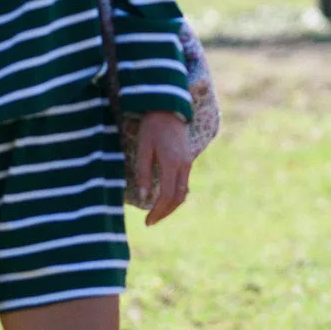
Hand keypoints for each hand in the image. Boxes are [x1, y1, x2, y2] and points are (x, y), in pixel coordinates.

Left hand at [136, 111, 190, 225]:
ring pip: (183, 192)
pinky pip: (183, 184)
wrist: (168, 108)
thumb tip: (144, 197)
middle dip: (165, 212)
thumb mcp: (143, 148)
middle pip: (178, 198)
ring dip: (171, 206)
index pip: (167, 195)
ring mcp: (187, 163)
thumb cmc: (152, 127)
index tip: (147, 221)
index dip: (157, 211)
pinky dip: (175, 196)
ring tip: (157, 213)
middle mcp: (183, 165)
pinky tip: (164, 199)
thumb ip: (144, 173)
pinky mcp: (187, 160)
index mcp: (172, 163)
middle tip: (151, 222)